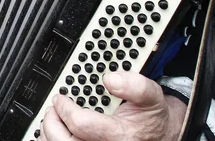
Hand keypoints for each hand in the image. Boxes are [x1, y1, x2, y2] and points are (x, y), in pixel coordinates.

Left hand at [40, 71, 186, 140]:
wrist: (164, 134)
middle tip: (53, 108)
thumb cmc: (153, 118)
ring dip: (50, 134)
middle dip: (52, 123)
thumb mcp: (152, 96)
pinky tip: (57, 132)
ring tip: (53, 119)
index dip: (65, 108)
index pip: (81, 125)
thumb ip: (135, 85)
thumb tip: (111, 79)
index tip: (61, 97)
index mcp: (120, 136)